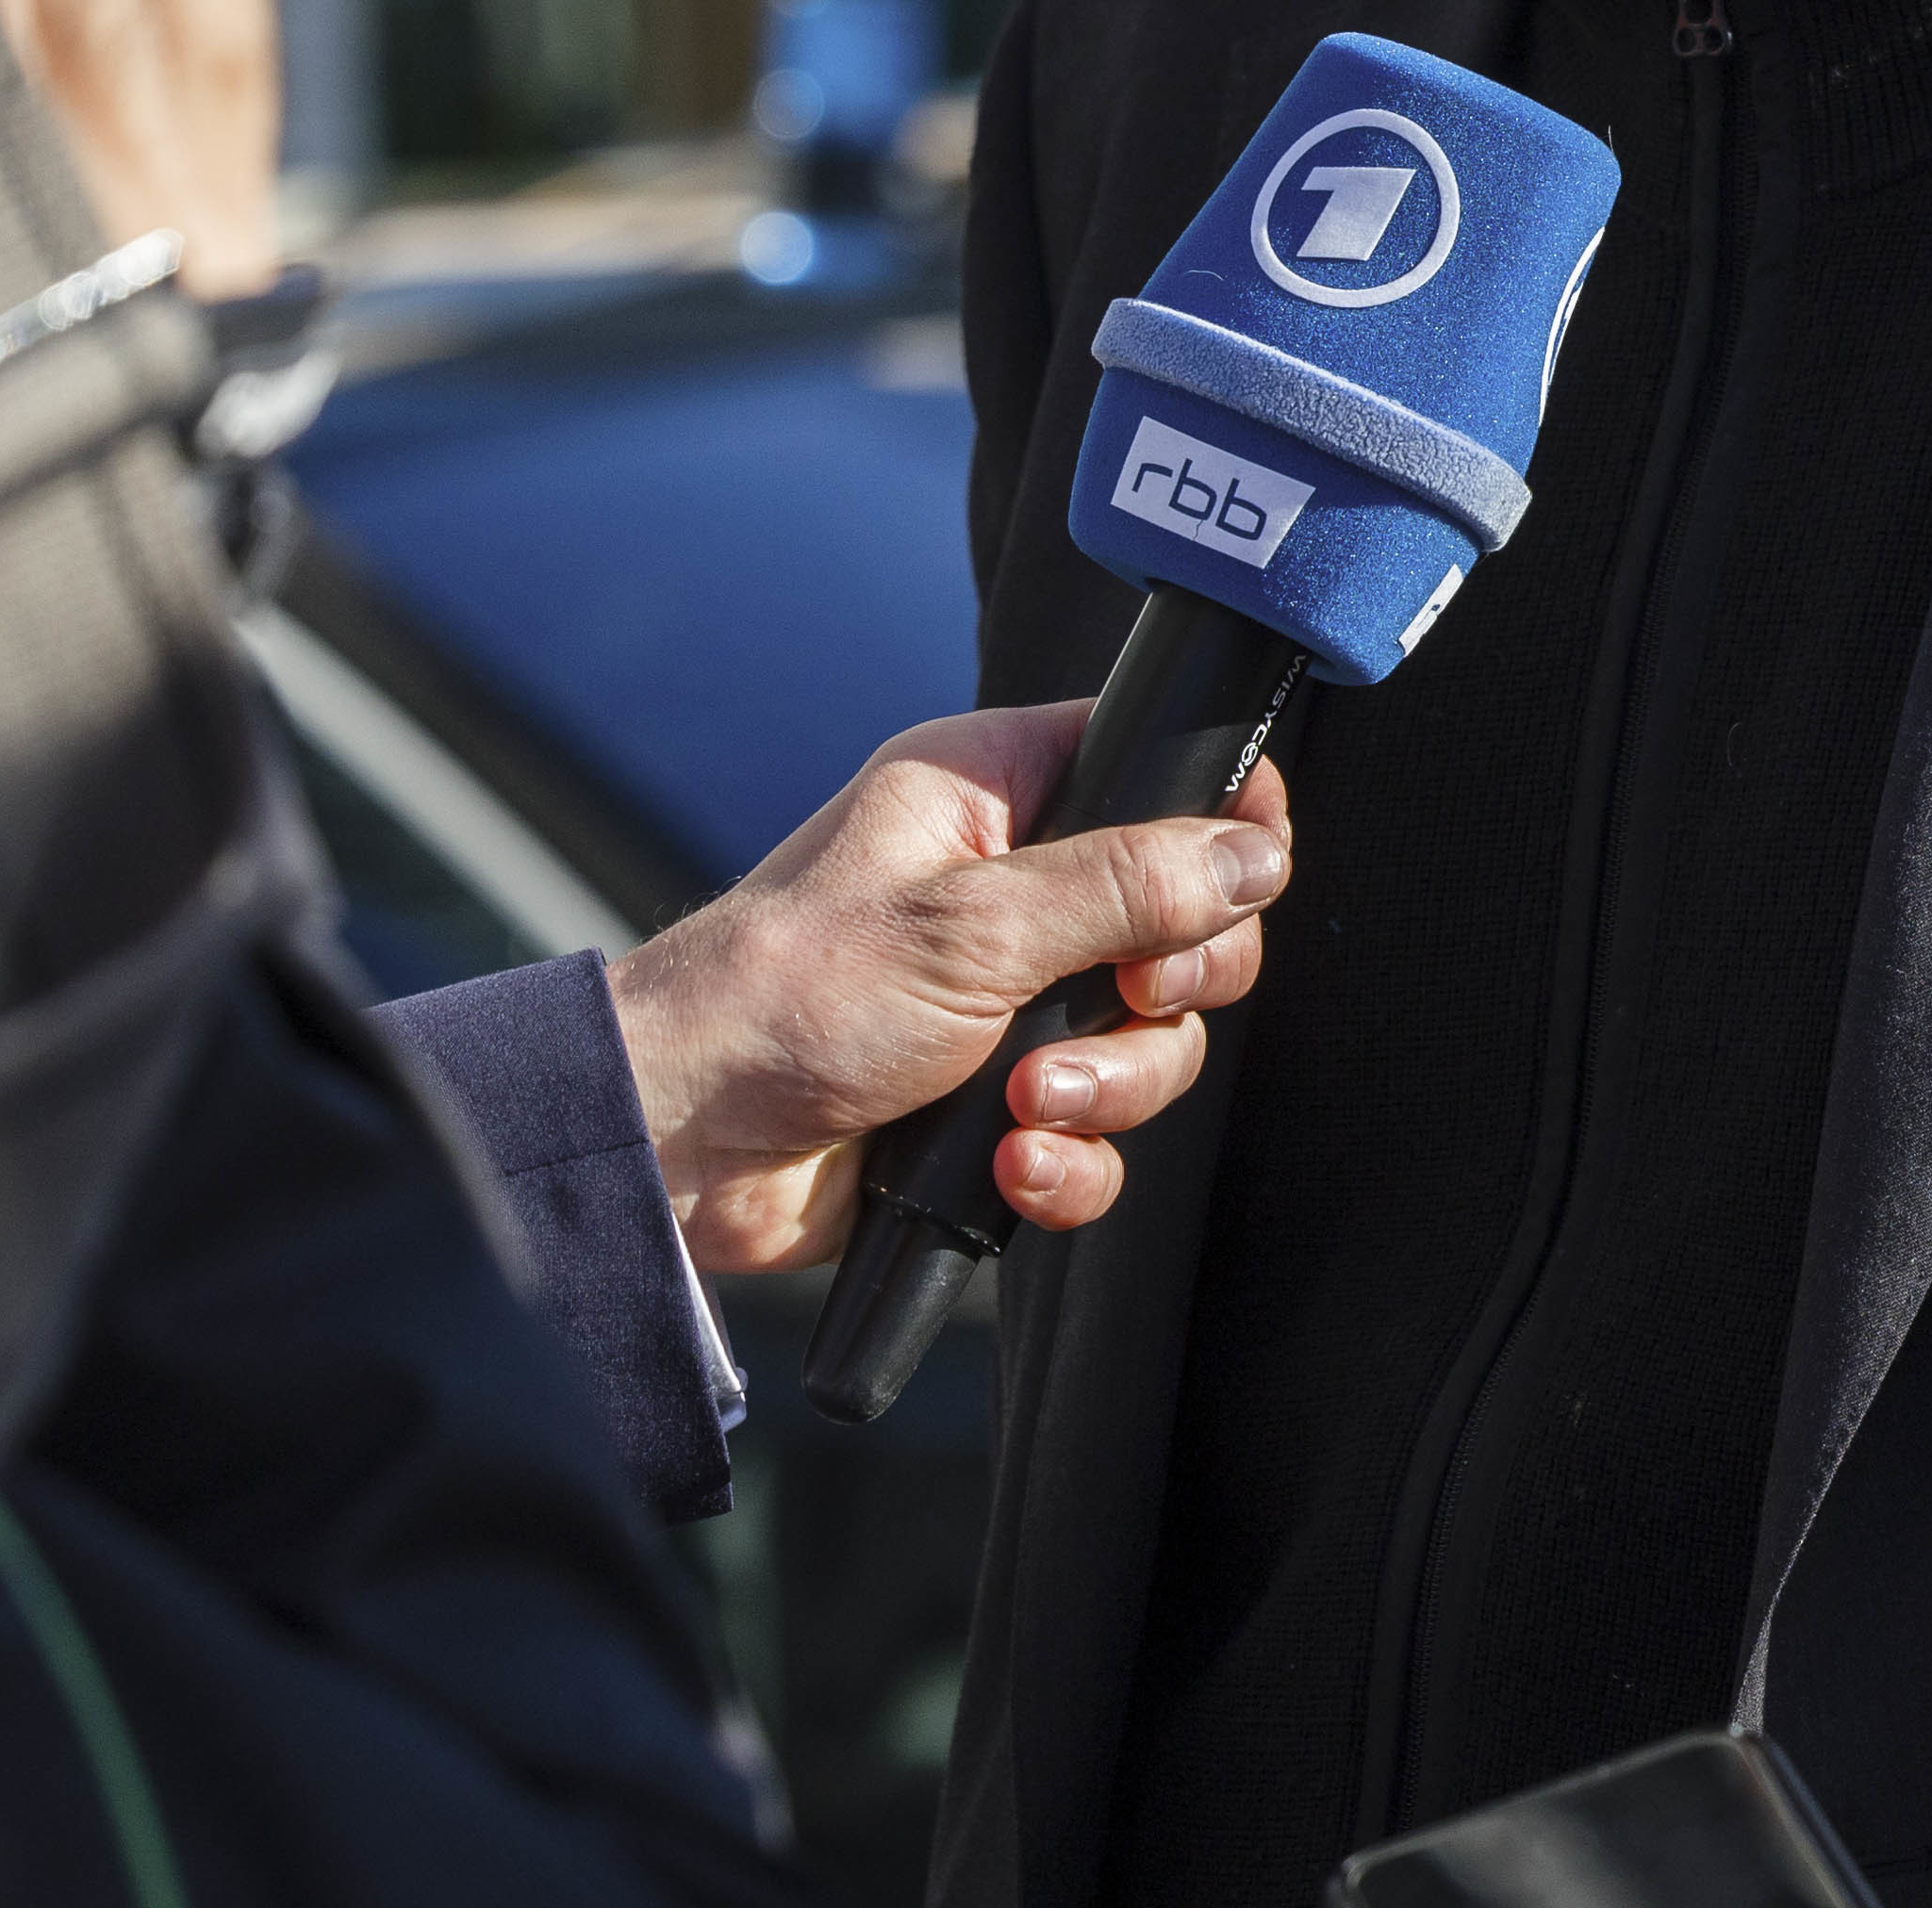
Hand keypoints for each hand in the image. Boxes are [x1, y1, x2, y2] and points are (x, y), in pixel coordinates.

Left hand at [606, 701, 1291, 1273]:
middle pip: (1182, 921)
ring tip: (1029, 1107)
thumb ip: (1128, 885)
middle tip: (1124, 1003)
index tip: (1228, 890)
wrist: (679, 1148)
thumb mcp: (973, 925)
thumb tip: (1253, 854)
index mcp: (994, 795)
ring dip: (1109, 1089)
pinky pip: (1094, 1132)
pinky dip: (1069, 1161)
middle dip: (1166, 990)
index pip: (1154, 764)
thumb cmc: (785, 996)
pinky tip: (1013, 1166)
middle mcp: (1010, 887)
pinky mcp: (995, 1102)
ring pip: (1147, 1038)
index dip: (1217, 824)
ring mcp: (1007, 998)